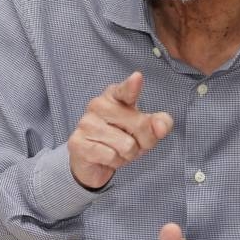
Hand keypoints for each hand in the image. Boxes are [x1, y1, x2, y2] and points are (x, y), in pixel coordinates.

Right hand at [67, 72, 172, 189]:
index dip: (132, 86)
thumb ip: (159, 124)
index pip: (125, 90)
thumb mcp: (145, 130)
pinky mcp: (78, 142)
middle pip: (139, 124)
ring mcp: (86, 123)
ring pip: (127, 145)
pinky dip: (115, 162)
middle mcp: (98, 104)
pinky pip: (111, 157)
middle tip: (132, 143)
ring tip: (117, 150)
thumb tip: (161, 128)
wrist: (93, 160)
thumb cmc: (121, 138)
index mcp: (115, 95)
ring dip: (128, 155)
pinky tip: (106, 157)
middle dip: (143, 141)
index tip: (137, 77)